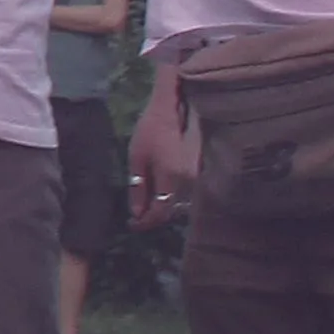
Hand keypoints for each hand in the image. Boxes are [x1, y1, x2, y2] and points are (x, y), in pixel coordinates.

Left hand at [125, 80, 192, 228]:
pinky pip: (186, 193)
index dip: (146, 222)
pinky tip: (160, 193)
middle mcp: (190, 181)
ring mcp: (199, 176)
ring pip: (180, 203)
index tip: (132, 225)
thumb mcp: (137, 157)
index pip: (161, 211)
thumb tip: (137, 213)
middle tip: (136, 218)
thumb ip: (138, 187)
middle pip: (172, 210)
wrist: (176, 108)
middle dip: (153, 216)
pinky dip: (172, 197)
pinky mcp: (201, 171)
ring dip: (163, 207)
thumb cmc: (152, 129)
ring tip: (145, 206)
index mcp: (172, 177)